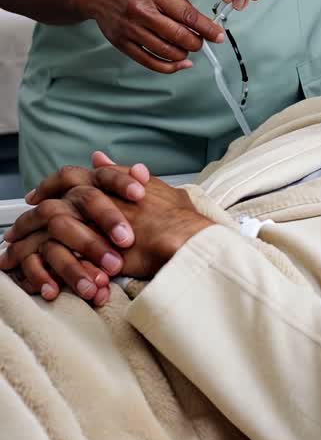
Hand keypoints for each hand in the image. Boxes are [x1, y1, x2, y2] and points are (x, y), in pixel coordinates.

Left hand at [0, 153, 210, 300]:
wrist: (185, 240)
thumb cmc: (177, 217)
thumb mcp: (152, 186)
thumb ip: (124, 174)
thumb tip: (102, 158)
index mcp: (108, 184)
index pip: (70, 178)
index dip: (52, 185)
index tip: (39, 194)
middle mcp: (93, 201)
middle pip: (50, 203)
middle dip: (32, 213)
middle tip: (19, 223)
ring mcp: (89, 227)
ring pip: (46, 232)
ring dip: (28, 243)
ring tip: (12, 256)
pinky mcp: (89, 254)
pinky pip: (56, 263)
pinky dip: (42, 272)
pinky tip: (35, 281)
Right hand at [71, 0, 224, 72]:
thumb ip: (179, 3)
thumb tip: (201, 23)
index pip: (187, 14)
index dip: (207, 28)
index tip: (218, 35)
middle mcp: (141, 11)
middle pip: (178, 36)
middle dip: (196, 43)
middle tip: (201, 42)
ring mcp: (131, 30)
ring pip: (167, 51)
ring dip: (184, 54)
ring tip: (187, 48)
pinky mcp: (123, 45)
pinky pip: (151, 62)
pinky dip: (170, 67)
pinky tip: (180, 63)